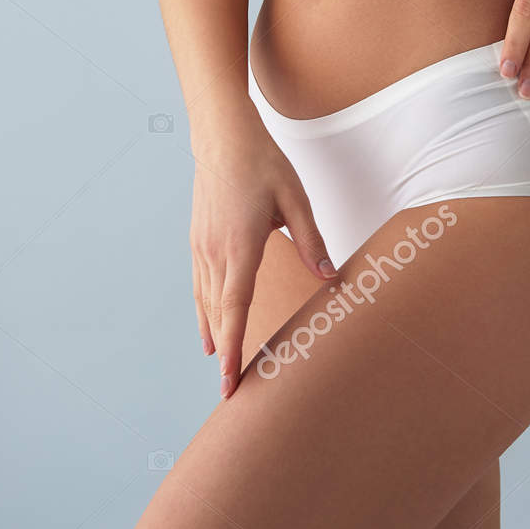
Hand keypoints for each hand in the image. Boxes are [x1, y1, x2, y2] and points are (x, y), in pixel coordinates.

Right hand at [189, 110, 338, 396]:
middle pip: (218, 315)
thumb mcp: (296, 199)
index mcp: (241, 246)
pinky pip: (200, 286)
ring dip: (214, 337)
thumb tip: (331, 277)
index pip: (235, 308)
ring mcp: (202, 247)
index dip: (234, 347)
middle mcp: (215, 253)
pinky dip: (204, 313)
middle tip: (229, 392)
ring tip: (221, 369)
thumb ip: (311, 240)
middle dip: (225, 355)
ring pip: (206, 303)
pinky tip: (209, 329)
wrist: (222, 135)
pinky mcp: (198, 240)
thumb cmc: (262, 163)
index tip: (229, 379)